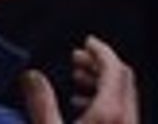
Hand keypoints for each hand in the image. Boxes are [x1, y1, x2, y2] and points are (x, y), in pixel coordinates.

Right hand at [19, 37, 137, 123]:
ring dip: (101, 81)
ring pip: (123, 93)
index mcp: (111, 111)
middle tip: (78, 58)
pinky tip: (82, 104)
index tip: (88, 42)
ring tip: (77, 77)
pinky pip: (121, 109)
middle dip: (99, 63)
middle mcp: (126, 118)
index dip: (101, 51)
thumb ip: (41, 103)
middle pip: (121, 77)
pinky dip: (105, 98)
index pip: (114, 68)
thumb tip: (31, 75)